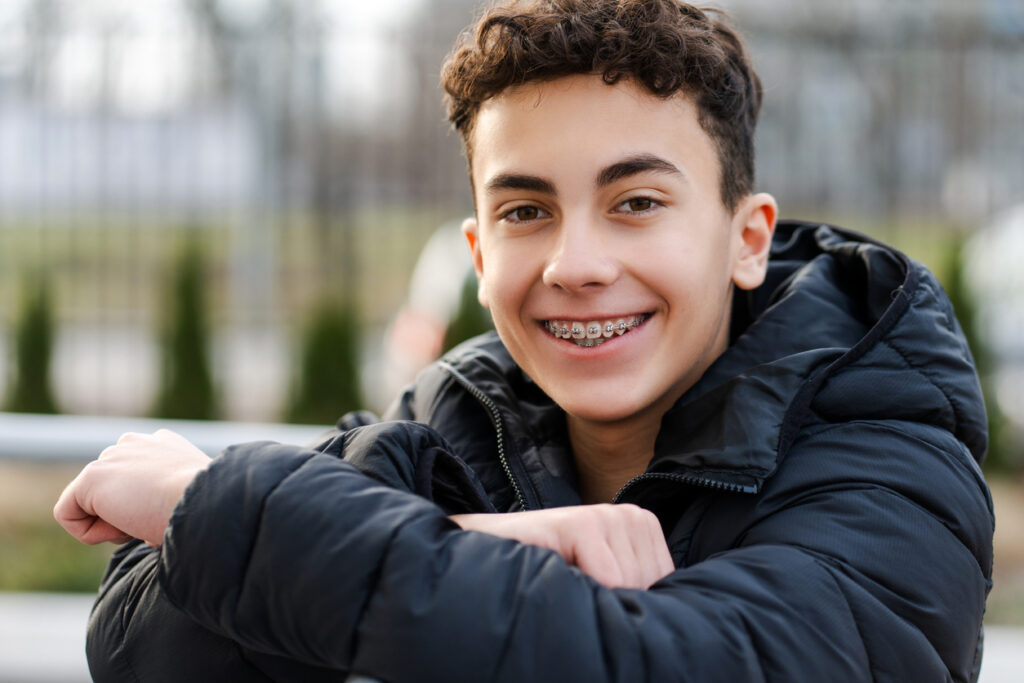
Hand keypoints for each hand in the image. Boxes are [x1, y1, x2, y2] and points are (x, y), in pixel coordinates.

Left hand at [54, 430, 211, 546]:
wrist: (209, 502)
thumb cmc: (210, 509)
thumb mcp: (192, 498)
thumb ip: (169, 498)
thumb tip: (153, 527)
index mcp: (163, 445)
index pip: (134, 479)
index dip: (145, 507)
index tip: (168, 516)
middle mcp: (135, 443)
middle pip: (111, 491)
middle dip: (127, 514)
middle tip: (157, 521)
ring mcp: (112, 457)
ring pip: (93, 505)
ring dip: (115, 523)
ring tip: (146, 521)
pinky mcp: (92, 476)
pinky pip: (69, 515)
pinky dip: (90, 533)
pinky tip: (124, 528)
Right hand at [451, 504, 672, 588]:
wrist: (487, 554)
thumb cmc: (550, 576)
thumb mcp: (606, 583)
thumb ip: (639, 590)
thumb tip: (675, 629)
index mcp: (645, 528)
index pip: (668, 587)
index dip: (633, 605)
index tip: (597, 592)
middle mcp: (632, 515)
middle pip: (651, 588)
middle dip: (614, 601)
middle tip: (577, 586)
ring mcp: (607, 515)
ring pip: (631, 587)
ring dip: (593, 597)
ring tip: (565, 578)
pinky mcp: (580, 522)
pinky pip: (609, 580)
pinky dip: (582, 592)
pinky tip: (557, 574)